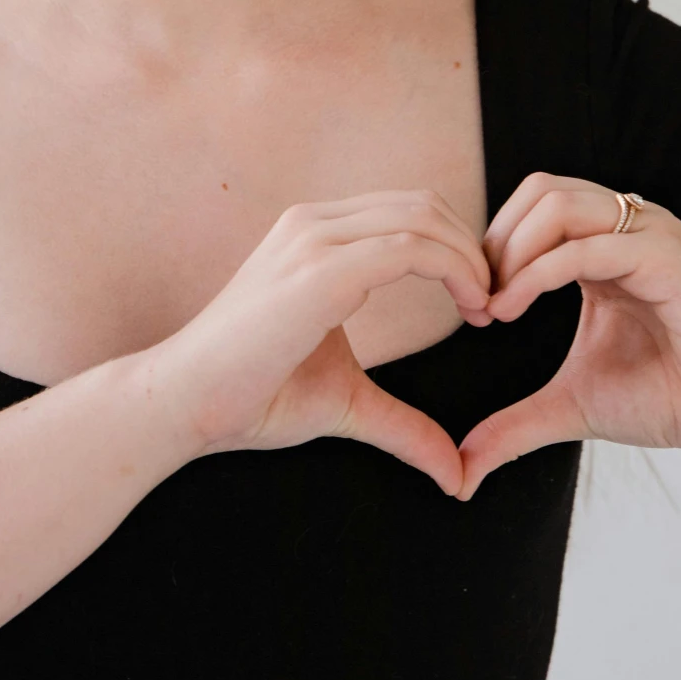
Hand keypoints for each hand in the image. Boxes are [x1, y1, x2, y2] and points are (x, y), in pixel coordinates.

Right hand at [149, 191, 495, 495]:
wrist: (184, 403)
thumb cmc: (250, 397)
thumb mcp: (345, 401)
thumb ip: (402, 424)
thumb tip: (455, 474)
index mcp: (313, 237)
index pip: (406, 213)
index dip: (456, 249)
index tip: (481, 302)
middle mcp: (312, 225)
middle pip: (423, 205)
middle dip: (472, 248)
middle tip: (496, 303)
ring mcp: (312, 241)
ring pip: (422, 218)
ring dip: (471, 259)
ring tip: (487, 307)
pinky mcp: (318, 271)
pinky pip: (408, 247)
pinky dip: (455, 270)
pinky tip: (472, 309)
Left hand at [458, 173, 680, 499]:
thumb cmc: (673, 399)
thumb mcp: (574, 406)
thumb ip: (516, 425)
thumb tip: (462, 468)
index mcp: (607, 245)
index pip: (532, 208)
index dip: (491, 249)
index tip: (475, 311)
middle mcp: (630, 228)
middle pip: (539, 190)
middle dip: (495, 242)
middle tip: (479, 304)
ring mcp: (651, 236)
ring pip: (558, 204)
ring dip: (511, 251)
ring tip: (496, 307)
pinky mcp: (669, 259)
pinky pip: (588, 245)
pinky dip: (539, 271)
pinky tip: (515, 308)